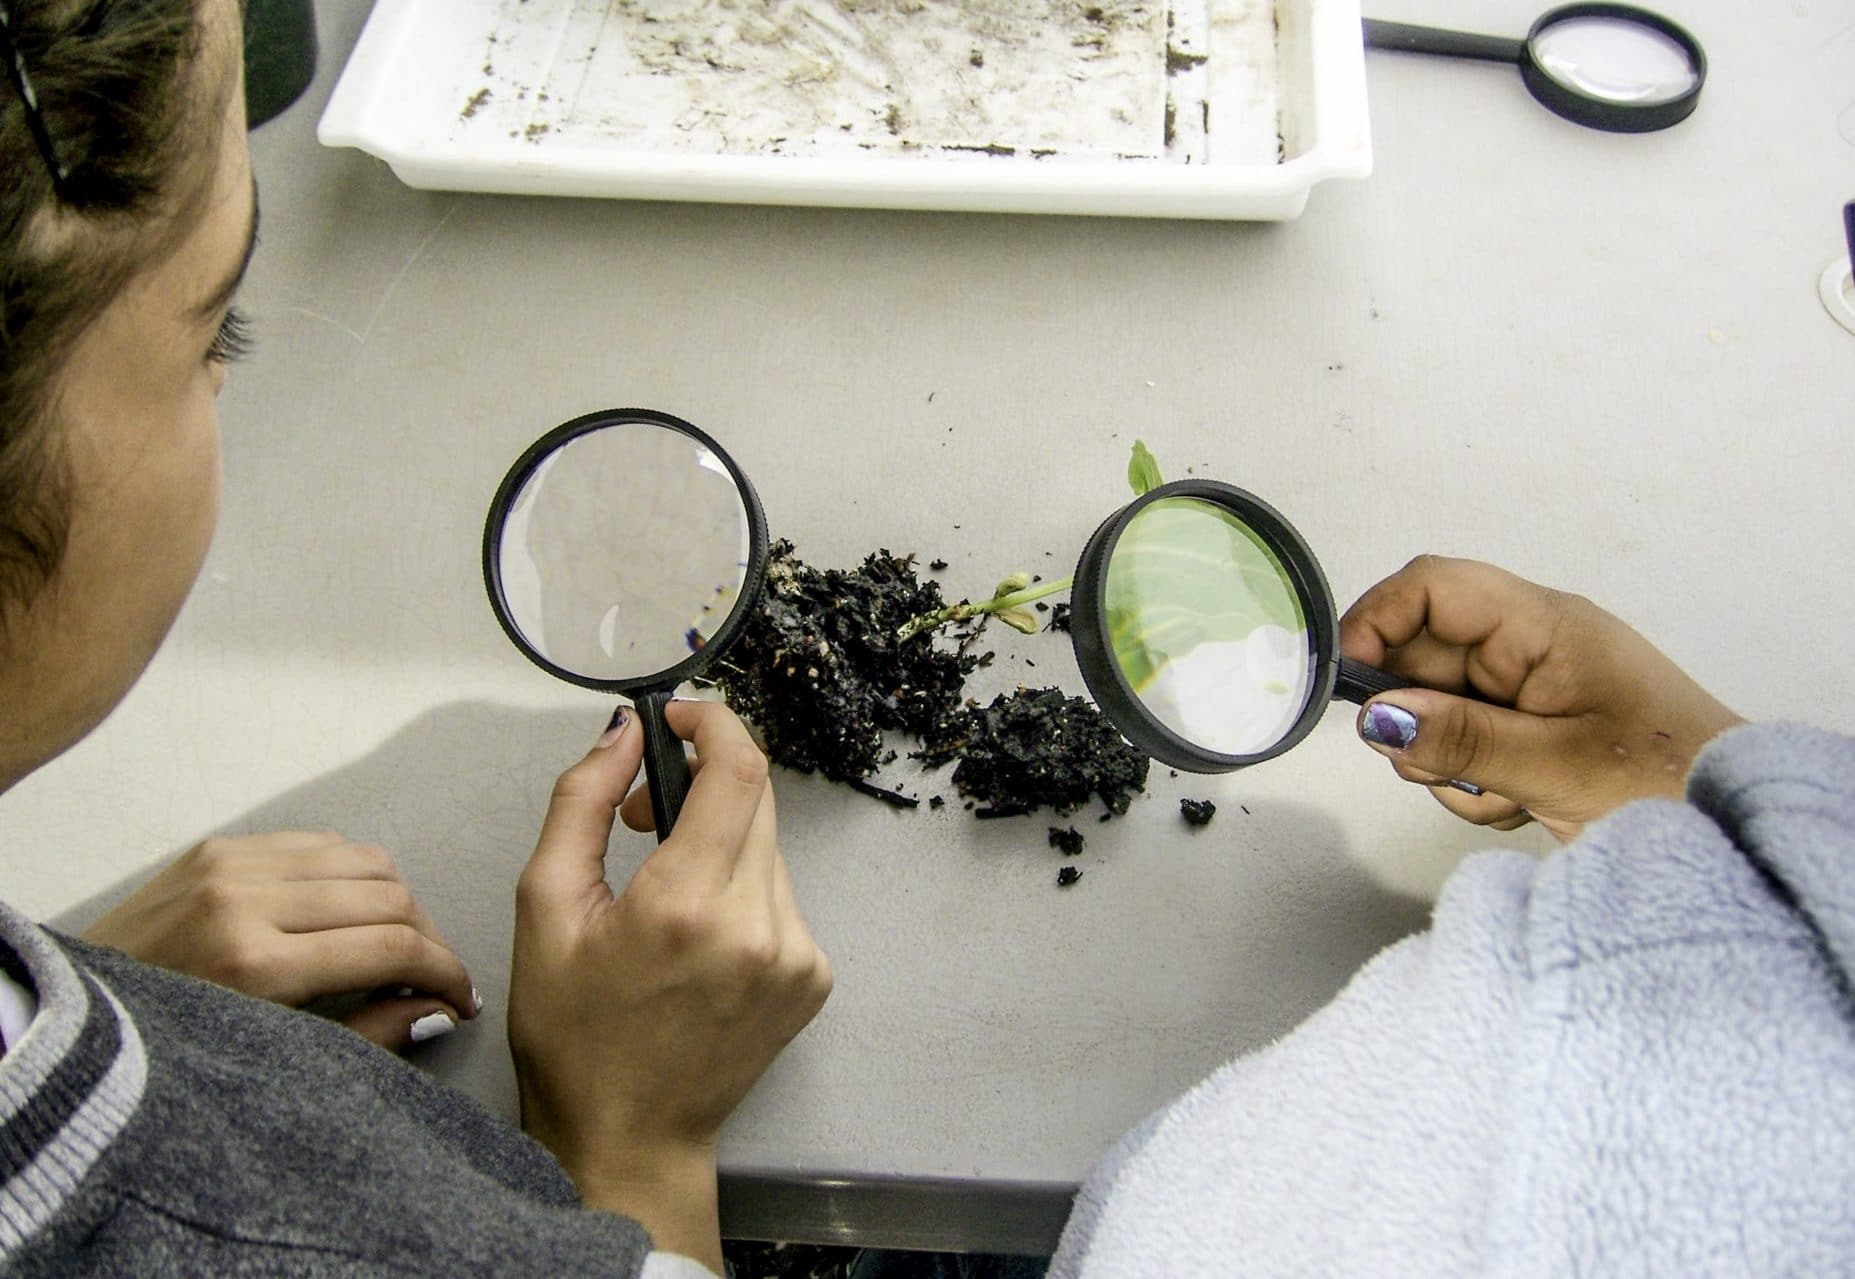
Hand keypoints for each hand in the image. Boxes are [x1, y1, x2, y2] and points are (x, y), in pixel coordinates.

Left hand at [82, 832, 477, 1049]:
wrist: (73, 1012)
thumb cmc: (170, 1047)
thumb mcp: (270, 1059)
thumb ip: (365, 1032)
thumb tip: (437, 1009)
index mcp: (258, 963)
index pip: (392, 946)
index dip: (443, 970)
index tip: (459, 997)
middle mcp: (247, 899)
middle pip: (390, 896)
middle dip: (428, 938)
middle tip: (433, 975)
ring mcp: (231, 863)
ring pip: (363, 859)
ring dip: (395, 901)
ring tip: (394, 942)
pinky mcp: (218, 846)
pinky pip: (318, 843)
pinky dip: (349, 875)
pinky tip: (346, 912)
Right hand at [509, 702, 831, 1272]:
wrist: (631, 1136)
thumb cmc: (574, 1036)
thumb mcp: (544, 910)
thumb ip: (581, 804)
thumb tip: (623, 732)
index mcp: (687, 906)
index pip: (738, 769)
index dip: (713, 723)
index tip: (679, 718)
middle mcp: (758, 927)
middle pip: (755, 799)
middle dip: (700, 783)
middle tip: (638, 815)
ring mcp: (796, 955)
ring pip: (767, 845)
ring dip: (718, 840)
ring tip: (661, 886)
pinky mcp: (814, 976)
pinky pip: (781, 893)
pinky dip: (740, 889)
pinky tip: (696, 934)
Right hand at [1339, 556, 1743, 840]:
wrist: (1740, 827)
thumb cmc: (1670, 783)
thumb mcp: (1554, 767)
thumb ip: (1458, 740)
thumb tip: (1373, 718)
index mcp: (1542, 625)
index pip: (1431, 587)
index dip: (1377, 620)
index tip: (1351, 685)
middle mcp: (1529, 645)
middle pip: (1422, 656)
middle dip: (1417, 720)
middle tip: (1447, 770)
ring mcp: (1528, 687)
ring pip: (1434, 710)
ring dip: (1447, 763)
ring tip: (1504, 794)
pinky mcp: (1529, 727)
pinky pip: (1463, 743)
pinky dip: (1472, 781)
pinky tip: (1518, 802)